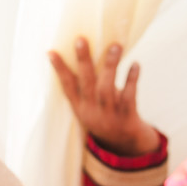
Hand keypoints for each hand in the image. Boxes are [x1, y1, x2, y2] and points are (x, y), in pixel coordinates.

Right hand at [47, 37, 159, 157]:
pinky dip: (131, 79)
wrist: (126, 145)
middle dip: (83, 61)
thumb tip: (86, 54)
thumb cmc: (106, 116)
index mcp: (80, 108)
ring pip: (107, 89)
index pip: (67, 86)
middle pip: (86, 84)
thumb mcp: (90, 107)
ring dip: (111, 66)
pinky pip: (129, 96)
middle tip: (81, 40)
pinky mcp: (127, 117)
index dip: (59, 69)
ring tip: (115, 46)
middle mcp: (92, 111)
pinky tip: (135, 64)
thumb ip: (88, 86)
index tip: (51, 51)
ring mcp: (109, 115)